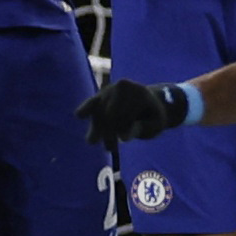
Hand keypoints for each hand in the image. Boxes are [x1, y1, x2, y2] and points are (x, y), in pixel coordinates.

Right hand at [77, 78, 191, 146]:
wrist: (149, 103)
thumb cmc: (154, 116)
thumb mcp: (156, 124)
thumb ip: (142, 129)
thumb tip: (123, 137)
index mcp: (139, 92)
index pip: (125, 114)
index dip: (123, 128)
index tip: (125, 140)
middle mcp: (122, 86)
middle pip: (109, 114)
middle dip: (108, 132)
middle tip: (109, 148)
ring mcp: (110, 90)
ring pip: (99, 112)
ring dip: (98, 130)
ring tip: (97, 144)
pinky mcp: (100, 96)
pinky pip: (91, 103)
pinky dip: (86, 108)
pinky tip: (80, 115)